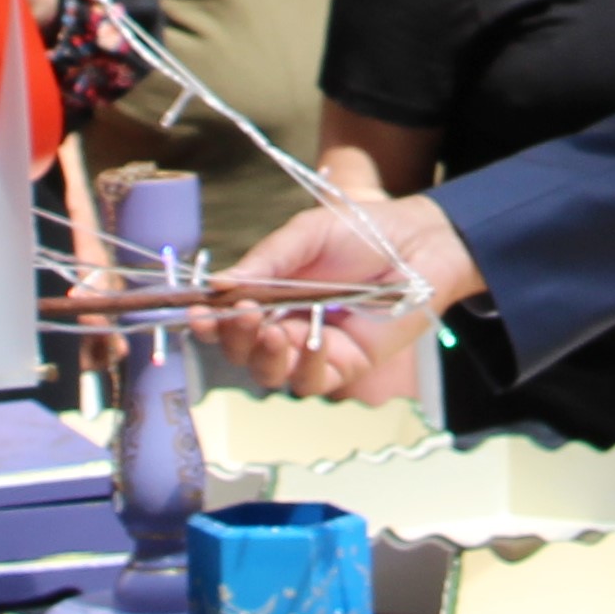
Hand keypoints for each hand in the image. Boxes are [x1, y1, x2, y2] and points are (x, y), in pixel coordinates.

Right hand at [197, 193, 474, 404]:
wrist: (418, 241)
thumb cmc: (363, 233)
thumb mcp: (306, 235)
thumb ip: (266, 260)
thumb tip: (218, 284)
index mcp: (268, 296)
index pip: (226, 319)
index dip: (207, 321)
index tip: (196, 311)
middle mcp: (285, 327)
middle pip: (242, 353)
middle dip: (233, 338)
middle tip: (241, 314)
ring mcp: (314, 350)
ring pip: (271, 374)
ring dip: (264, 356)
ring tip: (273, 330)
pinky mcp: (346, 366)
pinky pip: (314, 381)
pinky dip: (307, 364)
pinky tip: (311, 340)